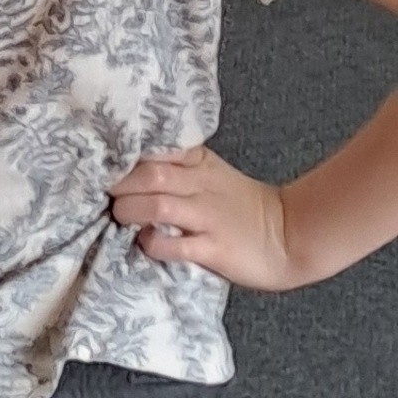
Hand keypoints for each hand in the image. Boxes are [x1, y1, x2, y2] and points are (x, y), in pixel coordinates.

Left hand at [111, 146, 298, 289]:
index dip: (125, 157)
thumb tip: (128, 170)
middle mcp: (201, 185)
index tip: (106, 166)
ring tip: (121, 218)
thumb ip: (178, 167)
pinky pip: (175, 245)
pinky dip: (153, 244)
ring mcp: (208, 217)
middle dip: (119, 185)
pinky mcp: (214, 248)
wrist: (291, 235)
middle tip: (106, 196)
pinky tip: (146, 244)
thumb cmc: (243, 207)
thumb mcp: (212, 174)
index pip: (156, 149)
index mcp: (199, 162)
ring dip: (130, 212)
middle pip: (149, 174)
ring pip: (157, 206)